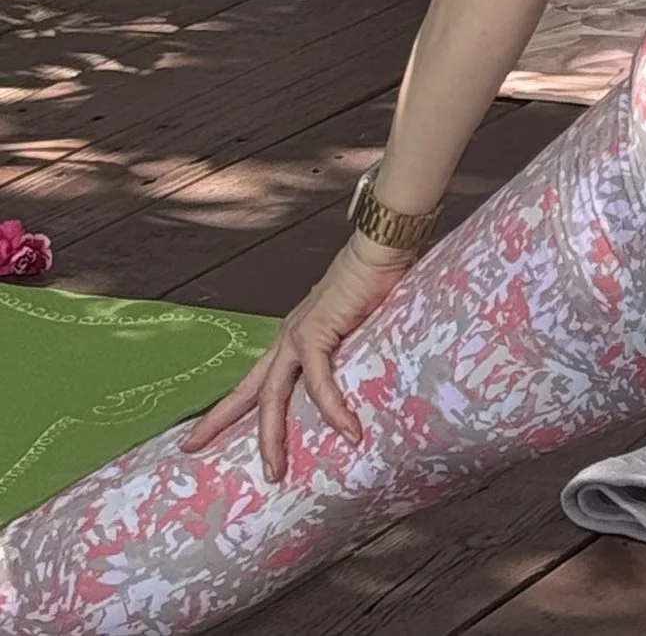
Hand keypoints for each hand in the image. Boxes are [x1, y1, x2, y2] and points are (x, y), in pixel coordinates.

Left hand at [183, 231, 410, 481]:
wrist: (379, 248)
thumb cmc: (372, 282)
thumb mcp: (352, 327)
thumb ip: (345, 352)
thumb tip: (355, 378)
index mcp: (292, 338)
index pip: (253, 380)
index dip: (225, 408)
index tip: (197, 435)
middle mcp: (287, 338)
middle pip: (248, 391)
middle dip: (218, 422)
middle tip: (191, 450)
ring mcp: (297, 335)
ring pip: (273, 396)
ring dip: (272, 437)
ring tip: (276, 472)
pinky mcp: (316, 333)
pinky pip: (318, 382)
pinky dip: (332, 409)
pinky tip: (348, 431)